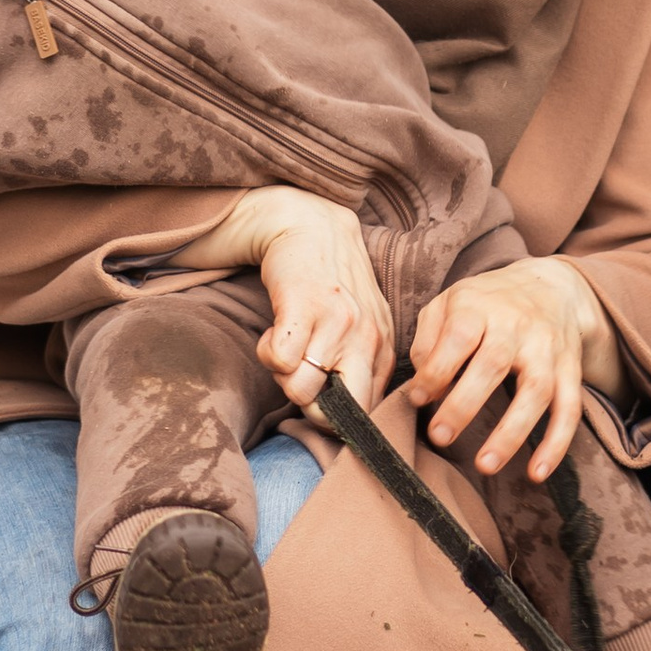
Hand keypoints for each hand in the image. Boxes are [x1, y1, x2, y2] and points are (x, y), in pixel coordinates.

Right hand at [187, 185, 394, 411]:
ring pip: (298, 388)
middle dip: (309, 409)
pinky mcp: (303, 306)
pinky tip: (276, 332)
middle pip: (334, 413)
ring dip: (282, 374)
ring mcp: (336, 322)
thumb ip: (362, 369)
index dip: (334, 419)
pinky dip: (267, 353)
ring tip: (288, 347)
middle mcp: (366, 339)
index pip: (365, 416)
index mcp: (384, 351)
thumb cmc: (334, 287)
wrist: (312, 227)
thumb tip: (344, 424)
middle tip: (301, 377)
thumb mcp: (365, 328)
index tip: (319, 398)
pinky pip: (278, 359)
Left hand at [402, 256, 623, 480]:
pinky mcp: (571, 370)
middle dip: (465, 404)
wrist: (550, 288)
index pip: (458, 337)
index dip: (437, 370)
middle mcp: (517, 326)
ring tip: (486, 466)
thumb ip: (427, 341)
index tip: (417, 399)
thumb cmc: (485, 304)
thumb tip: (423, 389)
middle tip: (440, 437)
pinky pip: (570, 409)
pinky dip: (556, 443)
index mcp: (480, 306)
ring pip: (536, 391)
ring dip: (511, 433)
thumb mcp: (448, 304)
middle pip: (495, 364)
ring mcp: (548, 349)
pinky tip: (536, 473)